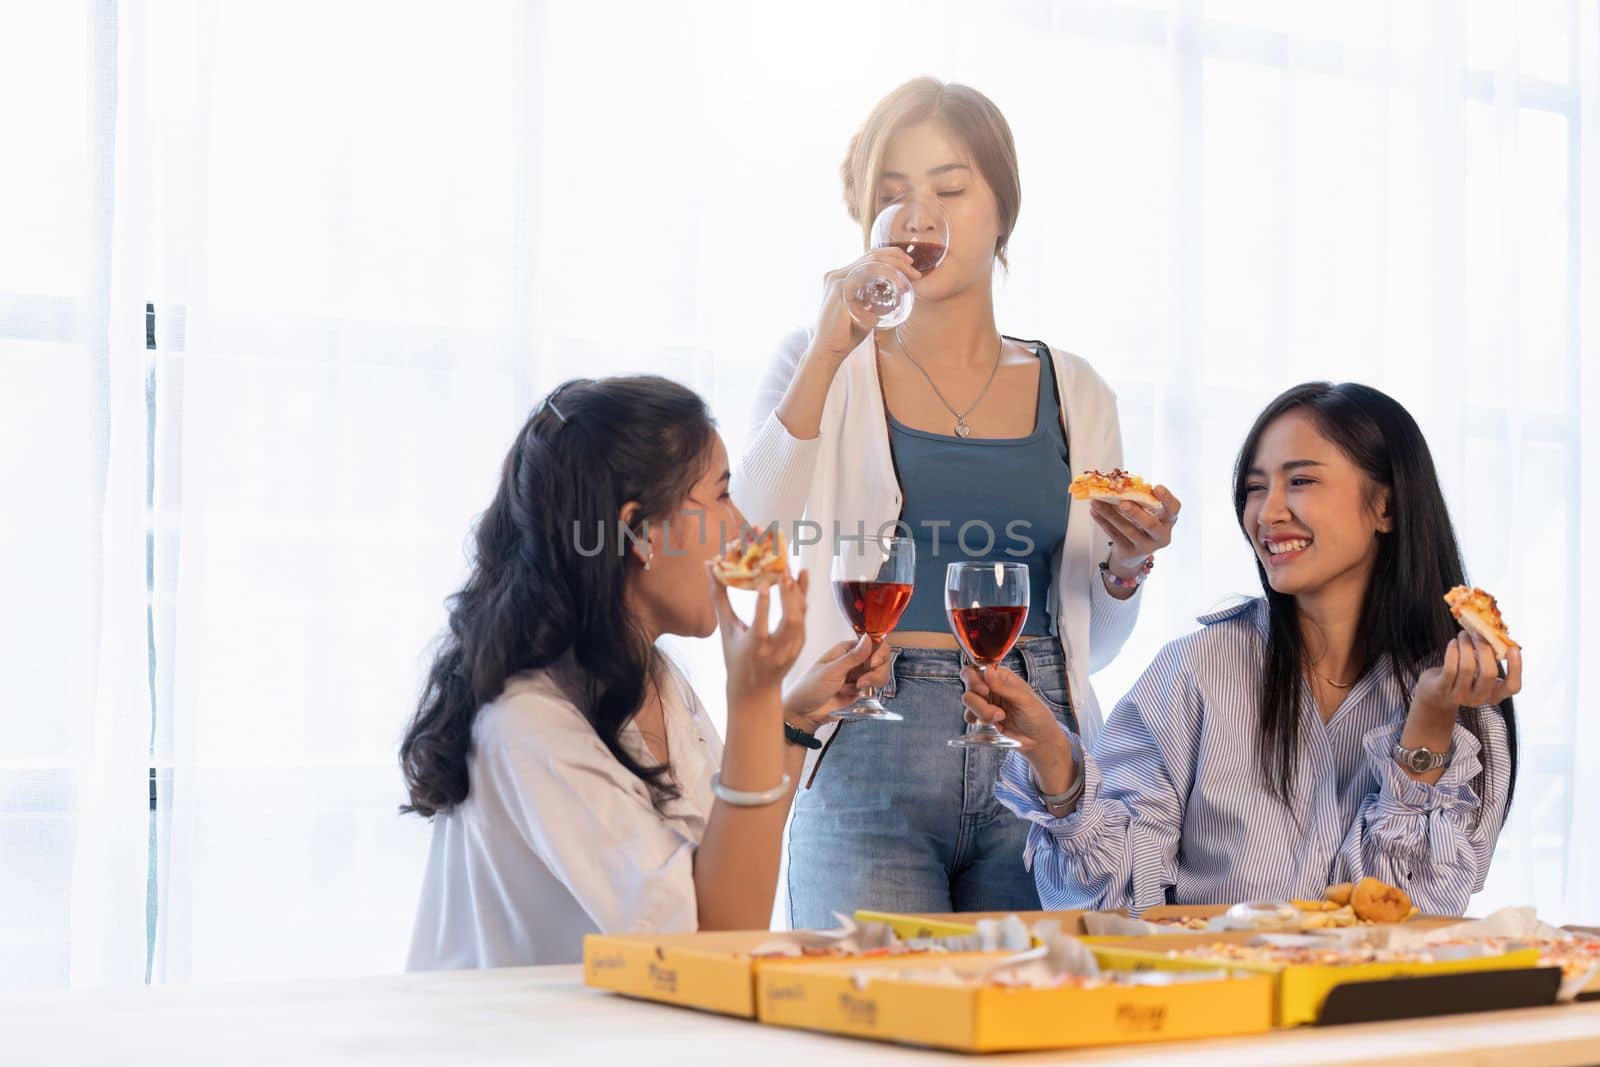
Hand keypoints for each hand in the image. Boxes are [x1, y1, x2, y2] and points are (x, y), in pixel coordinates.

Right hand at [710, 566, 808, 714]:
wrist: (755, 690)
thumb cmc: (736, 657)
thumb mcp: (726, 630)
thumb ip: (719, 598)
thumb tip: (709, 567)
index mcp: (754, 648)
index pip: (760, 626)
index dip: (763, 605)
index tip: (764, 585)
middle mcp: (775, 650)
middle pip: (789, 622)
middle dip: (789, 596)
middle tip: (784, 572)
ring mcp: (791, 648)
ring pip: (800, 619)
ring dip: (798, 594)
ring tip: (791, 571)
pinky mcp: (800, 644)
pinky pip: (804, 617)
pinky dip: (802, 597)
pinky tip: (801, 578)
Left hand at [783, 635, 891, 729]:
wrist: (803, 713)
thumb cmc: (809, 688)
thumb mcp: (832, 671)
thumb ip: (853, 657)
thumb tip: (869, 638)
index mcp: (846, 650)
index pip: (873, 642)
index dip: (879, 651)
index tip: (874, 662)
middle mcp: (854, 661)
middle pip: (881, 659)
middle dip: (877, 671)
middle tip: (863, 681)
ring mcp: (858, 676)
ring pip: (879, 674)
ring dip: (872, 682)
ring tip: (855, 688)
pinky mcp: (859, 691)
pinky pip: (873, 689)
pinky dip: (867, 693)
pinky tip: (851, 695)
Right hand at [808, 248, 922, 364]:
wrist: (830, 351)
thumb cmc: (846, 335)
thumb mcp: (864, 312)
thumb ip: (873, 301)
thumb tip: (895, 297)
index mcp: (841, 278)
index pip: (867, 258)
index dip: (890, 256)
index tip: (908, 265)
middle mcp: (837, 275)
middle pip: (871, 255)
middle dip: (896, 258)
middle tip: (914, 268)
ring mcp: (837, 279)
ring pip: (871, 261)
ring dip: (895, 266)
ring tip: (911, 276)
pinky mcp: (840, 288)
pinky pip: (867, 274)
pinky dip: (886, 275)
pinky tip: (899, 283)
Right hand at [960, 664, 1073, 776]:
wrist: (1039, 741)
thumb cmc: (1038, 716)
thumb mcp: (1024, 700)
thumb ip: (1003, 686)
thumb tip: (987, 670)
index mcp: (1002, 676)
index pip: (977, 669)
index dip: (974, 679)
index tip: (985, 691)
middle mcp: (991, 687)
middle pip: (969, 687)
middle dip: (980, 703)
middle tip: (998, 712)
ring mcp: (986, 702)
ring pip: (968, 701)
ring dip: (983, 713)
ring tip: (1001, 718)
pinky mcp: (983, 716)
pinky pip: (969, 715)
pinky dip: (977, 720)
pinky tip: (993, 724)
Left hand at [1090, 486, 1181, 573]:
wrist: (1134, 553)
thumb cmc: (1142, 524)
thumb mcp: (1148, 513)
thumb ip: (1141, 500)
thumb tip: (1118, 483)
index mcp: (1168, 521)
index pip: (1174, 509)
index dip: (1167, 498)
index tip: (1156, 487)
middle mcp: (1161, 535)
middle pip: (1151, 525)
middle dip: (1136, 513)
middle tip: (1123, 503)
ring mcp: (1146, 547)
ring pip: (1128, 530)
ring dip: (1111, 515)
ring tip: (1097, 503)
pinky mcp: (1129, 552)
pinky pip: (1114, 535)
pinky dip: (1103, 522)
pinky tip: (1094, 512)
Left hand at [1410, 630, 1522, 727]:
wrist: (1435, 693)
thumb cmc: (1463, 676)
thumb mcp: (1480, 671)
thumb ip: (1491, 658)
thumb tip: (1495, 633)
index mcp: (1494, 694)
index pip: (1512, 686)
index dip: (1516, 668)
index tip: (1513, 648)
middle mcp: (1479, 698)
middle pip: (1489, 673)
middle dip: (1485, 649)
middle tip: (1478, 634)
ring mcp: (1460, 696)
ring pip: (1468, 667)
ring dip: (1466, 645)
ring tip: (1463, 635)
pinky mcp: (1442, 689)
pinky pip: (1450, 667)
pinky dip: (1453, 651)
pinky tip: (1453, 643)